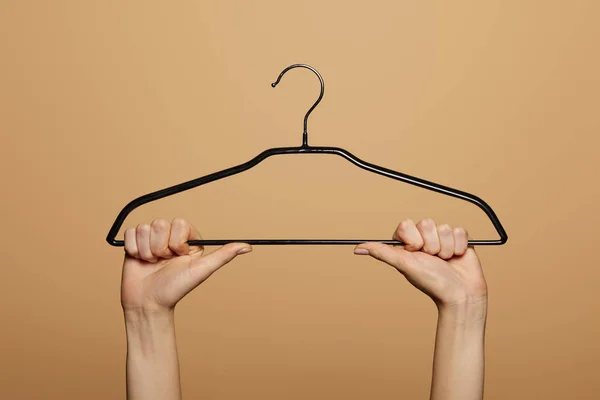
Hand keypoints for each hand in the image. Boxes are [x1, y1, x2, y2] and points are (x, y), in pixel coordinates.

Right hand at [121, 217, 251, 314]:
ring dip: (147, 251)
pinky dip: (134, 249)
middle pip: (160, 223)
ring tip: (152, 264)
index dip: (176, 241)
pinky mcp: (134, 242)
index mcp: (187, 238)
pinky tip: (141, 261)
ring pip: (145, 228)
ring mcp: (151, 238)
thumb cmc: (177, 288)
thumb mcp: (202, 270)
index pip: (179, 223)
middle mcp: (170, 236)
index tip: (178, 256)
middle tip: (164, 262)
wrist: (148, 303)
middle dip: (161, 248)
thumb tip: (248, 247)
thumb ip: (224, 255)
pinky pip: (131, 232)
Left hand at [354, 218, 486, 308]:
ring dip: (446, 248)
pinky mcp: (458, 238)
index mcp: (407, 242)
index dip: (413, 240)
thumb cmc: (431, 282)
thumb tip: (357, 248)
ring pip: (444, 227)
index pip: (406, 224)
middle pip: (426, 223)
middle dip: (431, 245)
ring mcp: (441, 238)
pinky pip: (459, 230)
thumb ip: (382, 253)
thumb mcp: (404, 265)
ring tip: (445, 260)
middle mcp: (423, 238)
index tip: (416, 253)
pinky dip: (458, 246)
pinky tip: (456, 257)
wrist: (460, 294)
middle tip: (432, 259)